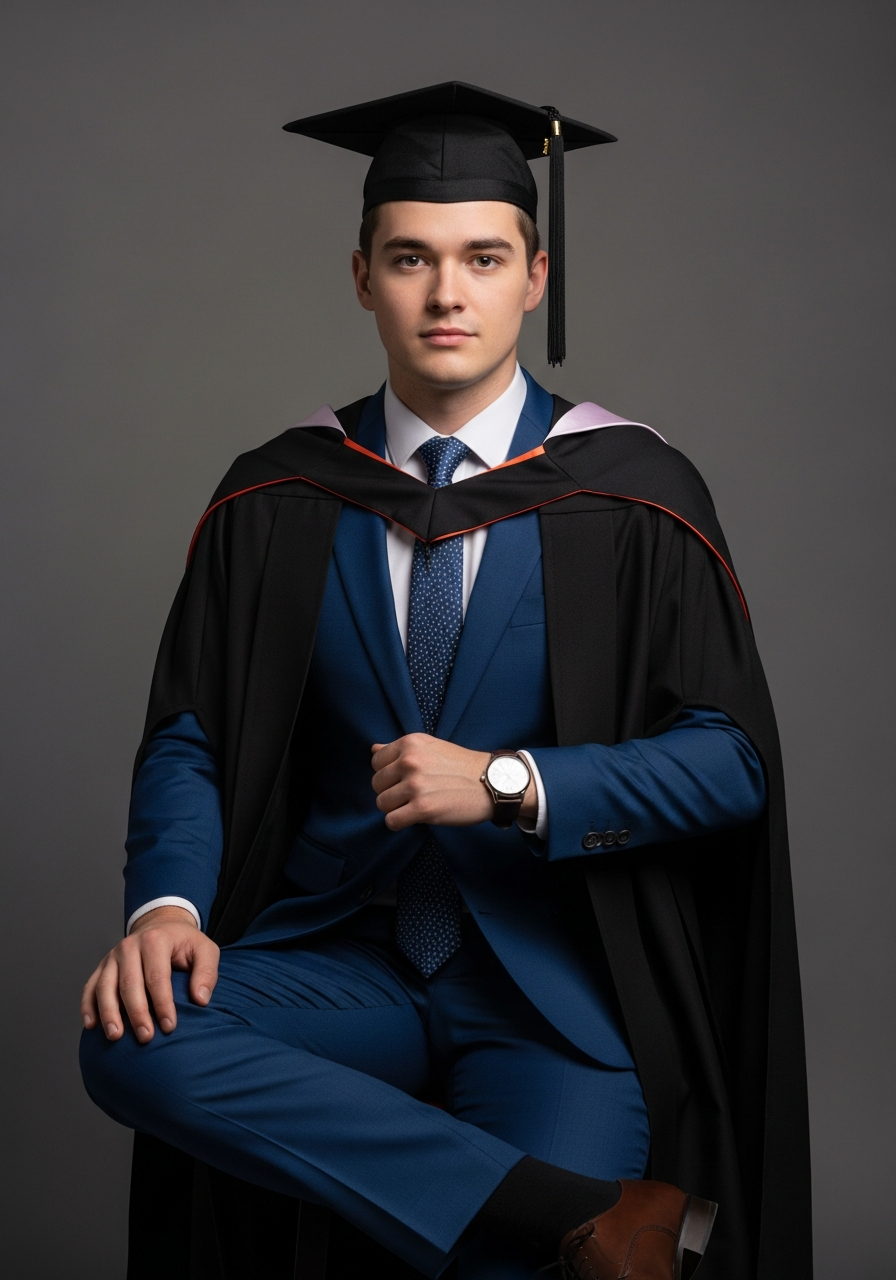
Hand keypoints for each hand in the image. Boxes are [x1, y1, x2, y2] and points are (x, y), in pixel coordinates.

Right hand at [80, 906, 219, 1043]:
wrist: (161, 925)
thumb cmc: (184, 942)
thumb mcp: (205, 949)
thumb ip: (206, 972)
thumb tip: (200, 1000)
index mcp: (155, 940)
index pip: (157, 976)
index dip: (162, 1004)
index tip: (169, 1027)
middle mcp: (130, 946)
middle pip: (129, 984)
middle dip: (136, 1013)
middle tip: (145, 1037)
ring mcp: (112, 956)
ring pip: (105, 986)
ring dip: (109, 1013)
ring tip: (115, 1036)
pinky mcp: (102, 966)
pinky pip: (90, 986)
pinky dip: (88, 1006)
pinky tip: (91, 1025)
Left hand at [371, 734, 536, 829]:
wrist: (491, 782)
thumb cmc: (461, 765)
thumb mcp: (430, 746)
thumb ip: (401, 749)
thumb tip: (373, 748)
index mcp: (410, 743)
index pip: (376, 761)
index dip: (388, 773)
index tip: (404, 778)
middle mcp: (410, 761)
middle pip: (376, 784)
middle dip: (391, 791)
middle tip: (411, 794)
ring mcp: (415, 785)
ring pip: (382, 803)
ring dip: (395, 808)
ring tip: (414, 805)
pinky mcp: (423, 809)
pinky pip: (392, 821)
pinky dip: (399, 823)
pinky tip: (414, 818)